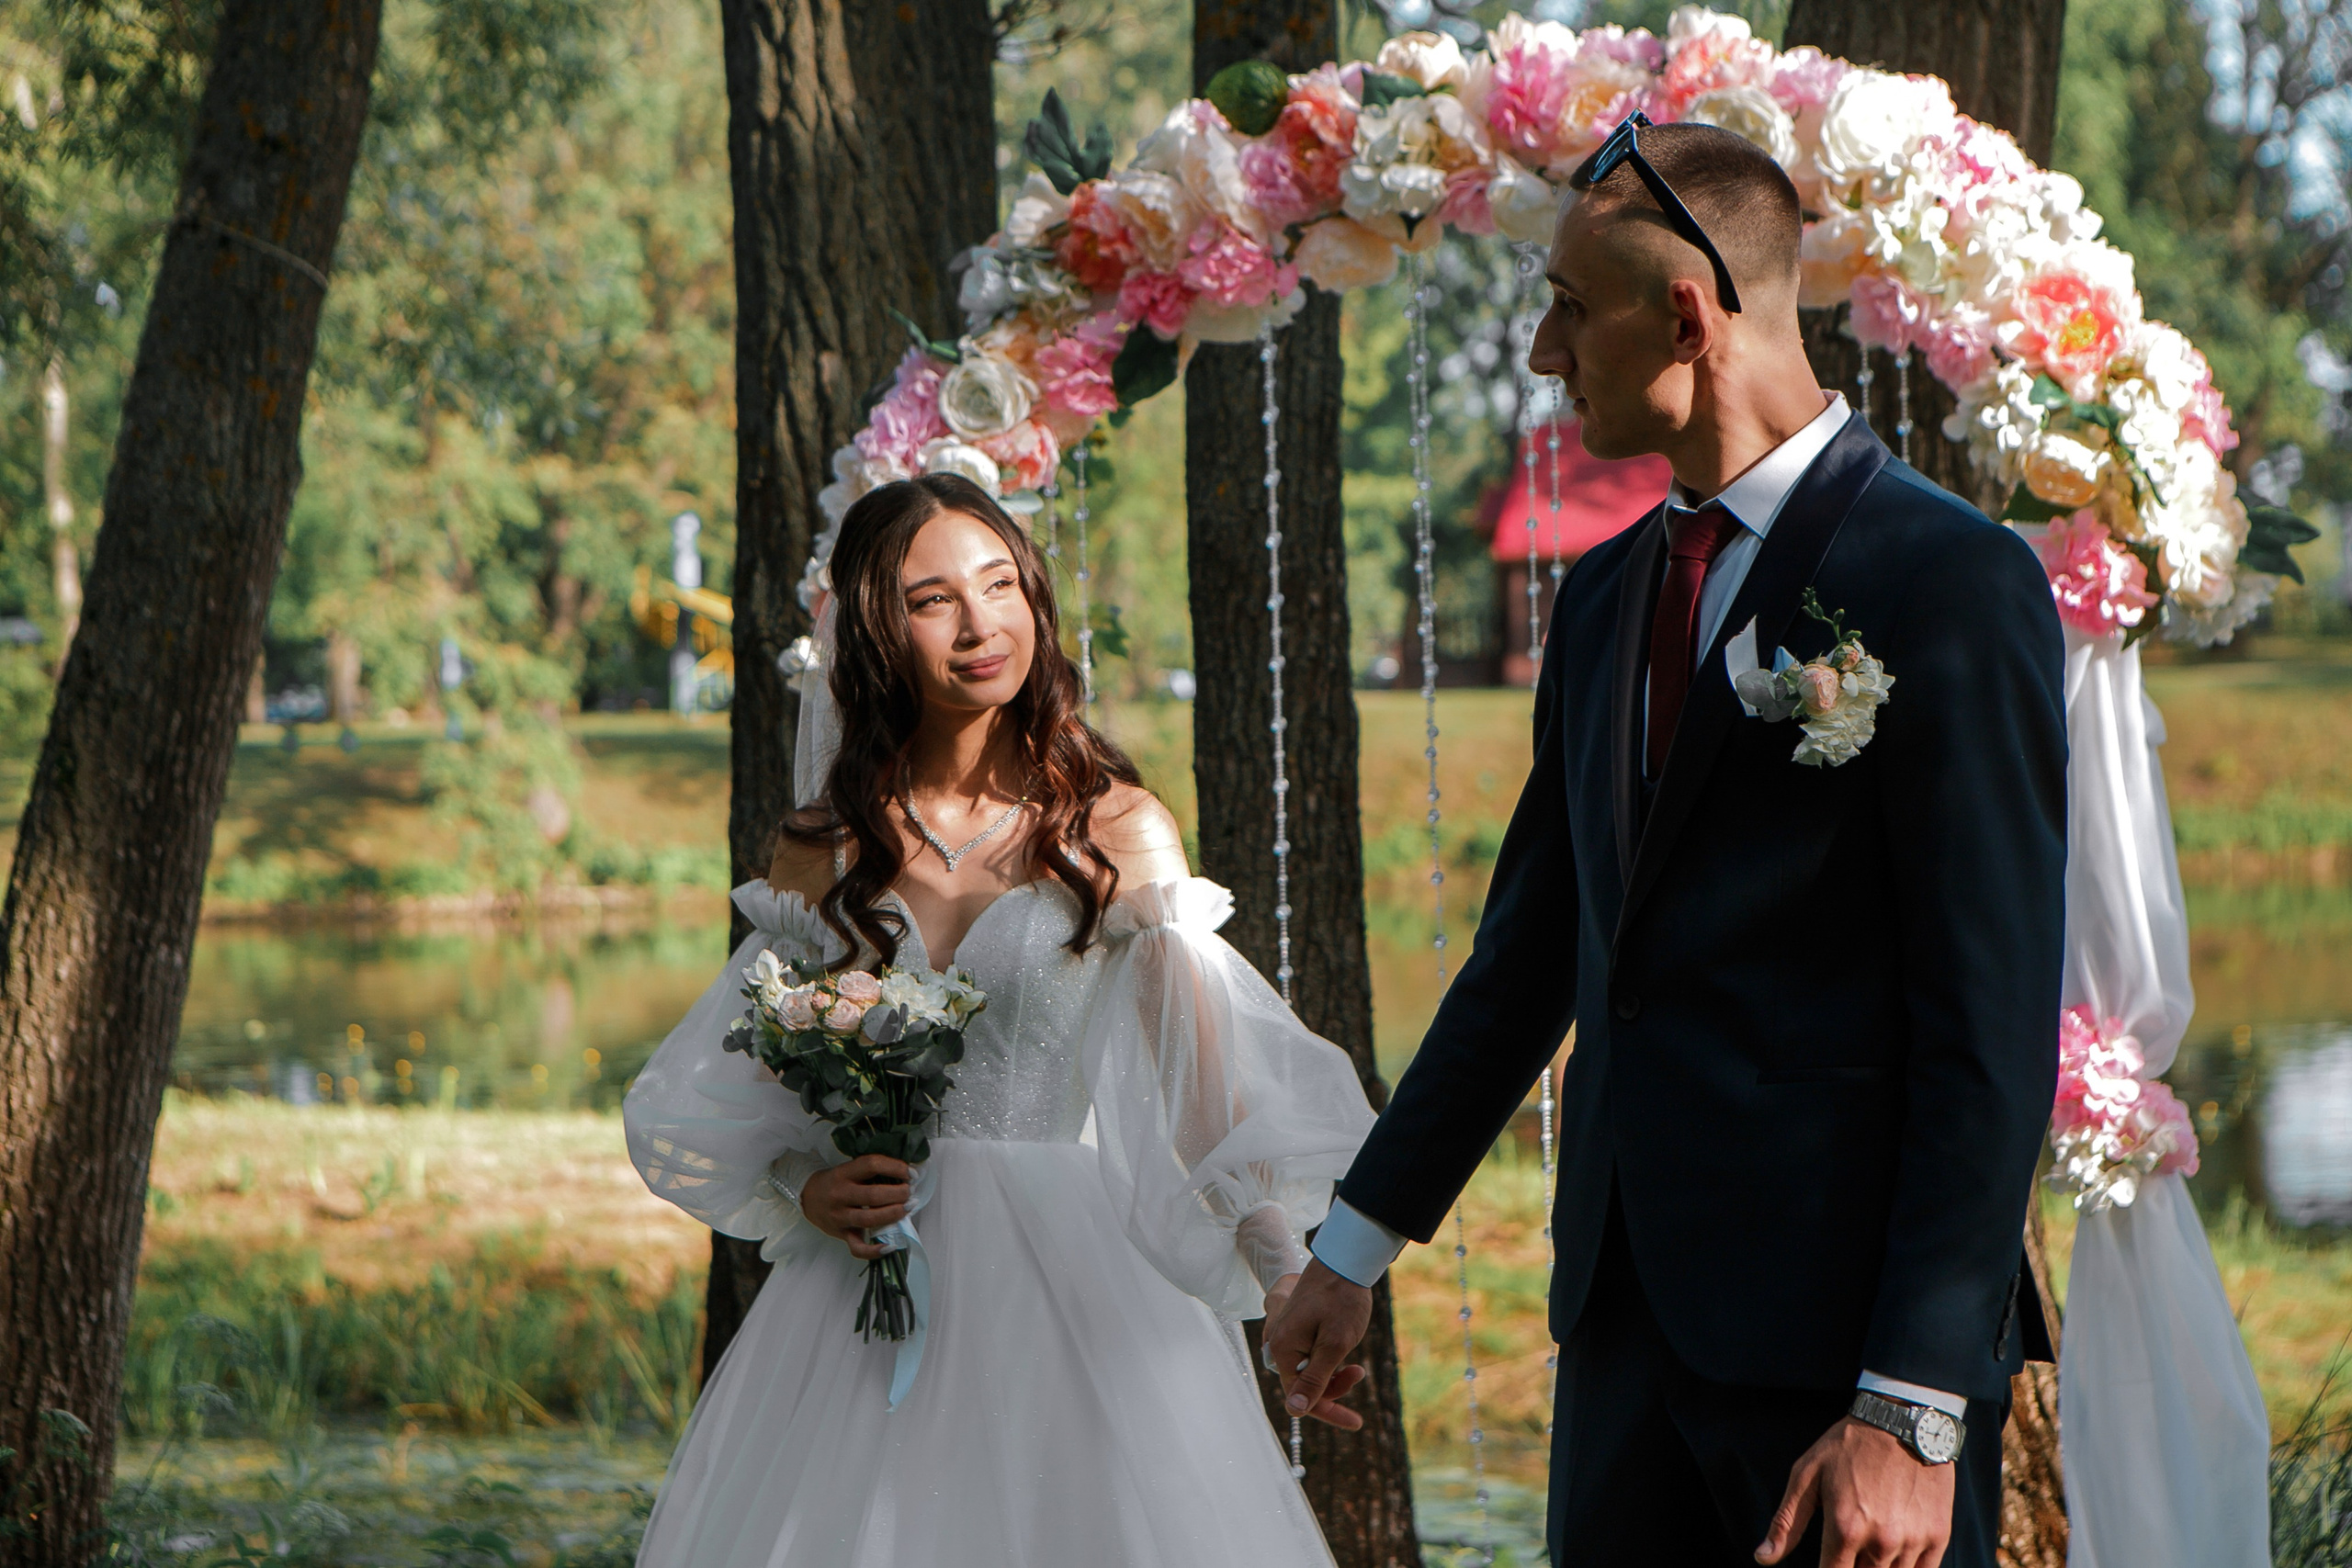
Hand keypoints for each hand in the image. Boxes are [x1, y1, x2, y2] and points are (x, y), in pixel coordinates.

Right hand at [800, 1156, 911, 1260]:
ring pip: (869, 1219)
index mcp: (844, 1174)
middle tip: (909, 1193)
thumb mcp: (848, 1169)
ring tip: (907, 1208)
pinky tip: (890, 1246)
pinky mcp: (840, 1234)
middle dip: (898, 1194)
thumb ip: (870, 1172)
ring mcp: (840, 1217)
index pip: (871, 1165)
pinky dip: (874, 1250)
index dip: (895, 1168)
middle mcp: (840, 1195)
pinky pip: (857, 1248)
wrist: (806, 1197)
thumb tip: (904, 1175)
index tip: (911, 1173)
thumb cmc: (834, 1182)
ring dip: (893, 1214)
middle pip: (873, 1195)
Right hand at [1261, 1259, 1373, 1429]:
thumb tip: (1294, 1411)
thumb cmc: (1341, 1300)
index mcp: (1283, 1351)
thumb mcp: (1334, 1344)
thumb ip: (1314, 1379)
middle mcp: (1279, 1345)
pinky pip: (1310, 1356)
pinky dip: (1330, 1360)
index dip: (1329, 1412)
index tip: (1356, 1422)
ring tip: (1357, 1363)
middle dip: (1333, 1388)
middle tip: (1358, 1372)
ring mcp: (1288, 1336)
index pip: (1301, 1398)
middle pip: (1304, 1386)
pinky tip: (1346, 1350)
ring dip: (1334, 1374)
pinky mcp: (1298, 1329)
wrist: (1344, 1260)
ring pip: (1309, 1372)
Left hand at [1755, 1417, 1953, 1567]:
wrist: (1902, 1419)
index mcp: (1844, 1529)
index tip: (1828, 1562)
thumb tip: (1763, 1559)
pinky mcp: (1938, 1536)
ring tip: (1870, 1544)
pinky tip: (1895, 1554)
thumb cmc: (1849, 1445)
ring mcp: (1912, 1541)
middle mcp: (1880, 1542)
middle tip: (1849, 1547)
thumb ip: (1786, 1522)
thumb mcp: (1806, 1474)